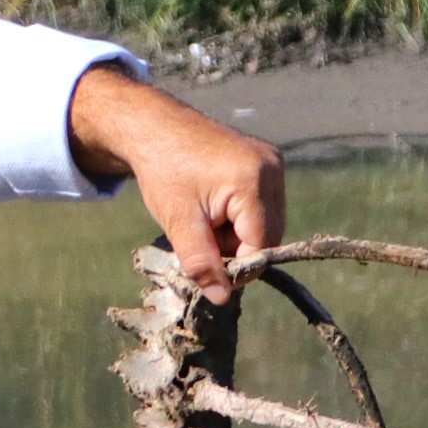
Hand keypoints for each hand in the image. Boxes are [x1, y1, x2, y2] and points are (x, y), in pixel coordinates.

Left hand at [65, 65, 283, 301]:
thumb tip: (222, 299)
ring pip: (267, 223)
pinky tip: (214, 206)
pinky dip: (240, 216)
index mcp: (252, 181)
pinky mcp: (268, 161)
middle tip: (200, 235)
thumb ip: (201, 262)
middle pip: (268, 235)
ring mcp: (273, 161)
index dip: (235, 264)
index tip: (206, 264)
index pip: (260, 245)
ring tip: (205, 218)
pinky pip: (263, 205)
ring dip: (237, 233)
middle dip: (236, 247)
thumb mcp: (178, 223)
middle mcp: (272, 167)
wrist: (154, 128)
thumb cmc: (163, 171)